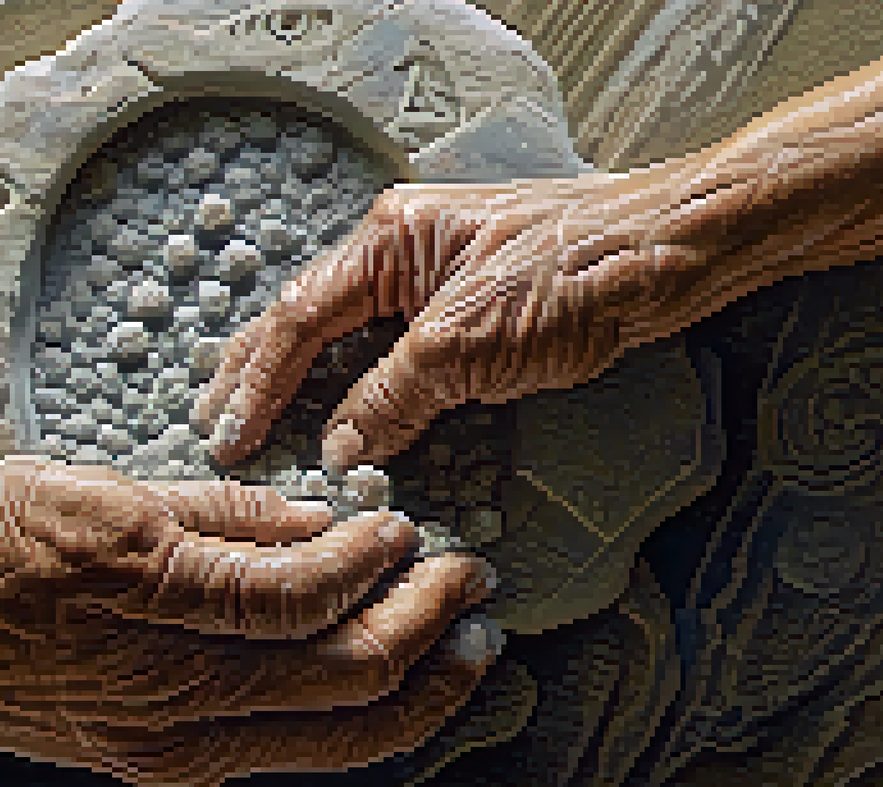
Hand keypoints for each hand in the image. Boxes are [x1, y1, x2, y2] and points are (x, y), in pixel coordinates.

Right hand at [0, 458, 500, 786]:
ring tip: (468, 649)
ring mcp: (170, 742)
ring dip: (419, 689)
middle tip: (473, 582)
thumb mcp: (96, 490)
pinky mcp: (165, 765)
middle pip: (346, 678)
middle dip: (430, 629)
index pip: (304, 595)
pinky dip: (358, 721)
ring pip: (338, 739)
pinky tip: (390, 686)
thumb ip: (217, 511)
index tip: (407, 529)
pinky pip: (292, 754)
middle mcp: (170, 691)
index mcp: (150, 596)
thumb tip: (315, 520)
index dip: (375, 564)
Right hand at [191, 169, 723, 471]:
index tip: (231, 435)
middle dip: (257, 373)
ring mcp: (434, 276)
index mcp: (387, 241)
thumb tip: (339, 449)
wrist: (666, 255)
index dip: (259, 383)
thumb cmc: (575, 275)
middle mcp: (401, 250)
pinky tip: (340, 411)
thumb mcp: (465, 347)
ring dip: (301, 380)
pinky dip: (357, 384)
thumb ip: (391, 400)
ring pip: (347, 335)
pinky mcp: (468, 307)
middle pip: (307, 319)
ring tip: (257, 418)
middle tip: (216, 423)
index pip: (300, 318)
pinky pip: (392, 349)